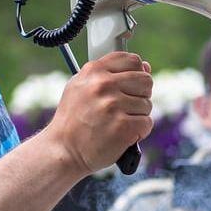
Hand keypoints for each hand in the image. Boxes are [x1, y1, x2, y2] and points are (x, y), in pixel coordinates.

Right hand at [43, 52, 153, 173]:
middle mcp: (103, 85)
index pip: (133, 60)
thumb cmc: (74, 120)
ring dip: (137, 116)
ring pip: (147, 104)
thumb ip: (110, 74)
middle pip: (145, 81)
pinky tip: (123, 134)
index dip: (136, 73)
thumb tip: (146, 67)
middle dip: (140, 95)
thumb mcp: (81, 87)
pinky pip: (147, 123)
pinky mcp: (123, 126)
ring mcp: (113, 105)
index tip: (129, 86)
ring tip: (117, 123)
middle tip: (124, 108)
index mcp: (94, 71)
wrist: (63, 150)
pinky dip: (139, 132)